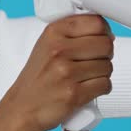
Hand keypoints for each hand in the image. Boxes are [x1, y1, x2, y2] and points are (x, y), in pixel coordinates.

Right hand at [0, 14, 114, 130]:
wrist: (23, 108)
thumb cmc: (37, 78)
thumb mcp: (47, 45)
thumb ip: (72, 33)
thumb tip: (106, 33)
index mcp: (53, 32)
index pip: (97, 23)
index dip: (105, 32)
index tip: (102, 39)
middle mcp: (59, 50)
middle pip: (106, 44)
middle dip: (106, 54)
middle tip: (96, 60)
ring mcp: (66, 72)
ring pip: (108, 66)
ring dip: (103, 73)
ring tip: (88, 76)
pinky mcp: (73, 94)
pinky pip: (105, 84)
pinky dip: (102, 88)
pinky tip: (90, 87)